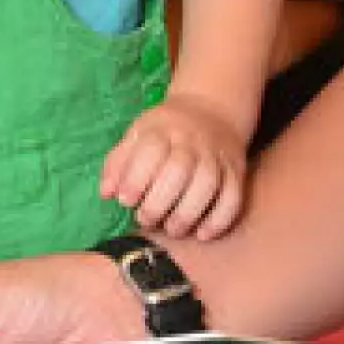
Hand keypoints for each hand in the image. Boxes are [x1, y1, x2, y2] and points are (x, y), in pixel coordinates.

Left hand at [101, 94, 248, 238]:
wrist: (211, 110)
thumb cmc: (165, 131)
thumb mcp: (137, 135)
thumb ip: (118, 163)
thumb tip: (106, 193)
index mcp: (162, 128)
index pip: (151, 150)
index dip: (136, 178)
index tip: (125, 201)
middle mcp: (192, 140)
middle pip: (179, 169)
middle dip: (159, 202)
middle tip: (145, 220)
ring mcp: (216, 155)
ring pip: (208, 184)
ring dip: (188, 213)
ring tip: (172, 229)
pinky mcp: (236, 171)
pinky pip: (234, 196)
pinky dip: (220, 219)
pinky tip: (202, 234)